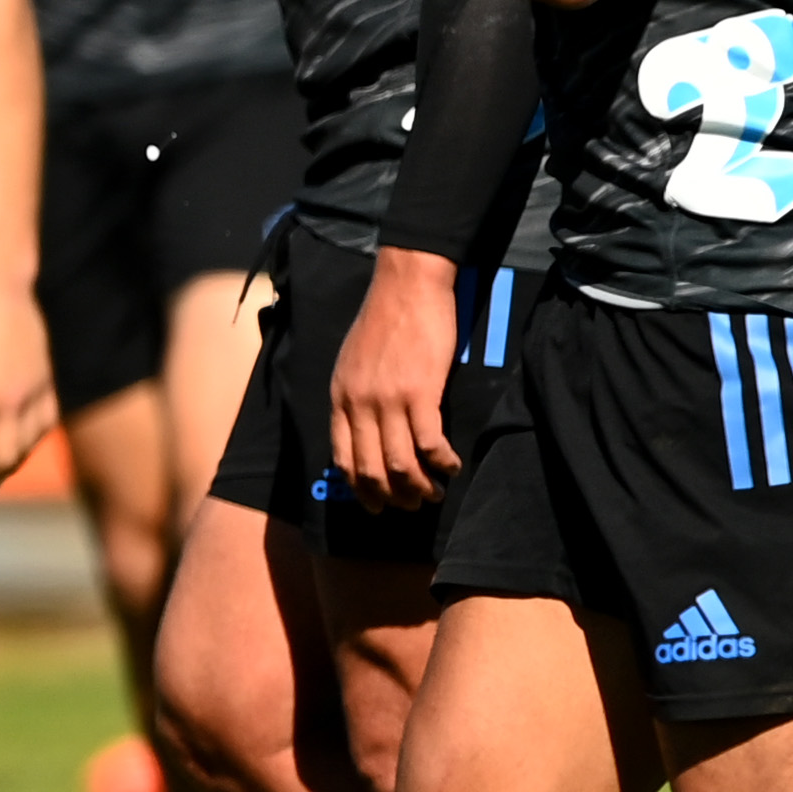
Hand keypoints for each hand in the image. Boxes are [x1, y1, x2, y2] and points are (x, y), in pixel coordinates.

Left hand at [331, 247, 463, 508]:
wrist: (406, 285)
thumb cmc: (384, 320)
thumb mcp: (352, 362)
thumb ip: (355, 396)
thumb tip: (364, 428)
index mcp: (340, 398)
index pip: (341, 458)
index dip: (358, 488)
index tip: (374, 503)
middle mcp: (358, 405)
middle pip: (370, 469)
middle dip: (390, 497)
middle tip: (410, 506)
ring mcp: (388, 401)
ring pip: (400, 463)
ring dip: (418, 487)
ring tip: (433, 494)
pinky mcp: (420, 393)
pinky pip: (430, 443)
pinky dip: (442, 463)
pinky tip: (453, 467)